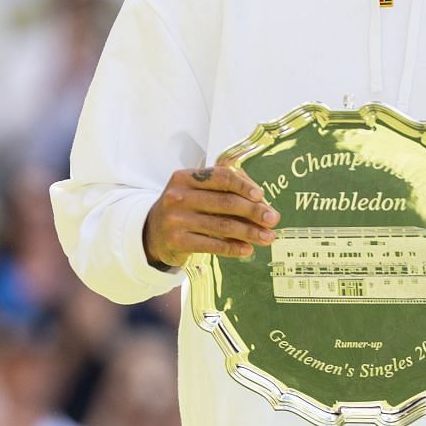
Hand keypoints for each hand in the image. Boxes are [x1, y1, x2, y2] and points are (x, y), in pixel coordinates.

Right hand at [143, 164, 278, 266]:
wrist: (152, 233)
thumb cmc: (185, 208)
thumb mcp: (197, 191)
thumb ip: (225, 189)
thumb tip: (262, 202)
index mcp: (185, 177)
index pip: (221, 176)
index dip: (244, 185)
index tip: (261, 196)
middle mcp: (178, 196)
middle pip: (226, 202)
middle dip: (254, 212)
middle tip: (273, 219)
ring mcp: (176, 220)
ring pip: (222, 226)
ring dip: (250, 232)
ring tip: (268, 237)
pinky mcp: (177, 241)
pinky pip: (212, 245)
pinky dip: (233, 248)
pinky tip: (248, 249)